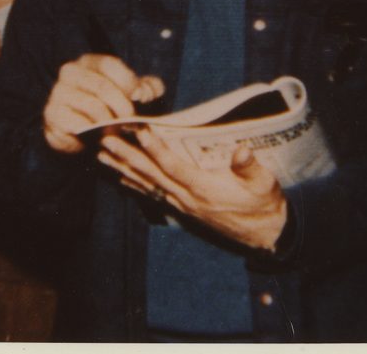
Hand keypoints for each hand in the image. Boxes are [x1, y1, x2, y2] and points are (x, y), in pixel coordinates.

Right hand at [43, 54, 163, 153]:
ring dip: (112, 123)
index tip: (142, 98)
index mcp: (88, 61)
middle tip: (133, 122)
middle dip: (123, 107)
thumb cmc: (105, 107)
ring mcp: (59, 93)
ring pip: (93, 107)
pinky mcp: (54, 115)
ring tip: (120, 131)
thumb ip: (145, 88)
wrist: (75, 131)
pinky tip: (103, 137)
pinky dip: (96, 133)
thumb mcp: (128, 93)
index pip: (110, 65)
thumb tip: (148, 91)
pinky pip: (81, 124)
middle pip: (103, 87)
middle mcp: (70, 72)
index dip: (129, 82)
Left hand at [98, 129, 286, 250]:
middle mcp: (187, 199)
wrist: (264, 235)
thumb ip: (251, 168)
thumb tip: (241, 151)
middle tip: (105, 140)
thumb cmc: (264, 204)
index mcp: (204, 190)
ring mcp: (181, 206)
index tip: (139, 132)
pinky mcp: (180, 210)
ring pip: (146, 185)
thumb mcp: (264, 184)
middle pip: (151, 175)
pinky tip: (118, 176)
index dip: (156, 149)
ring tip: (102, 155)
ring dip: (122, 169)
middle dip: (127, 156)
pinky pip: (151, 196)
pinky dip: (132, 185)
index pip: (174, 167)